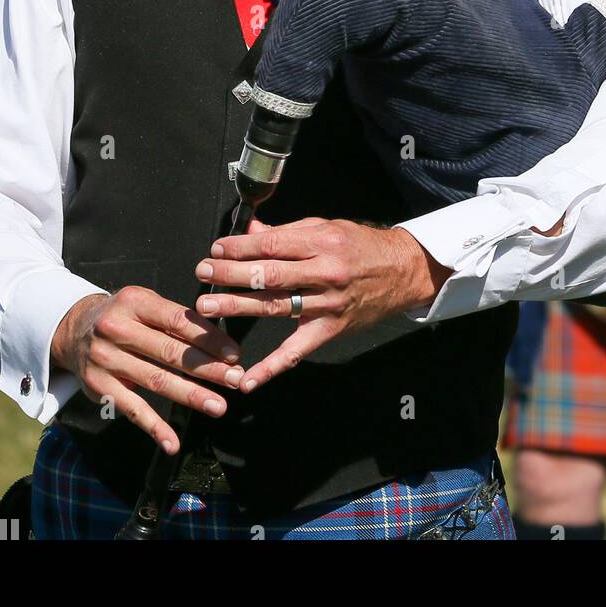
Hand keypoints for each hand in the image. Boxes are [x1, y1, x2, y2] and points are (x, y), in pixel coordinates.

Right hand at [50, 287, 244, 453]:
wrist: (74, 329)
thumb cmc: (124, 316)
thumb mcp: (145, 303)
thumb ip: (175, 318)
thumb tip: (219, 342)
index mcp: (135, 302)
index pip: (179, 321)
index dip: (209, 339)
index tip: (234, 354)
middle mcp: (117, 329)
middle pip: (170, 351)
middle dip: (207, 368)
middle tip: (235, 380)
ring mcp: (106, 360)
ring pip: (156, 380)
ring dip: (190, 395)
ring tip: (218, 405)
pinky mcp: (99, 388)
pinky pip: (133, 409)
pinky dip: (155, 427)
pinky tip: (173, 442)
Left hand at [194, 217, 450, 392]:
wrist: (403, 271)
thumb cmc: (360, 245)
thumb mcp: (326, 227)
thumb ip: (286, 231)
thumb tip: (248, 230)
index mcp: (322, 241)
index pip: (273, 245)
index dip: (241, 248)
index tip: (216, 249)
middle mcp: (324, 272)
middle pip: (270, 275)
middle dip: (232, 274)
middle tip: (203, 273)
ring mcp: (327, 304)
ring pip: (276, 307)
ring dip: (239, 308)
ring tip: (208, 308)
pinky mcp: (330, 330)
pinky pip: (296, 352)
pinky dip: (271, 368)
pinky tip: (247, 379)